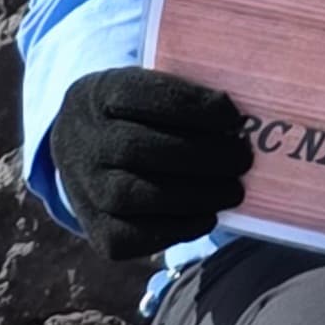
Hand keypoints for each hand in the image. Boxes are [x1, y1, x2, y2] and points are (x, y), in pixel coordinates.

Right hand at [48, 67, 251, 261]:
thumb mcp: (147, 89)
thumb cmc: (136, 116)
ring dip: (193, 195)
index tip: (232, 116)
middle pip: (137, 149)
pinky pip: (130, 235)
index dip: (190, 106)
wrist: (82, 151)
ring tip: (233, 190)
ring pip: (133, 195)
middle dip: (200, 155)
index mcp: (98, 93)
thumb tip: (240, 120)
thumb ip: (185, 97)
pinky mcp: (95, 229)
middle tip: (243, 159)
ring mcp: (83, 187)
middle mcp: (82, 140)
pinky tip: (208, 216)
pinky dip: (176, 228)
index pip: (140, 96)